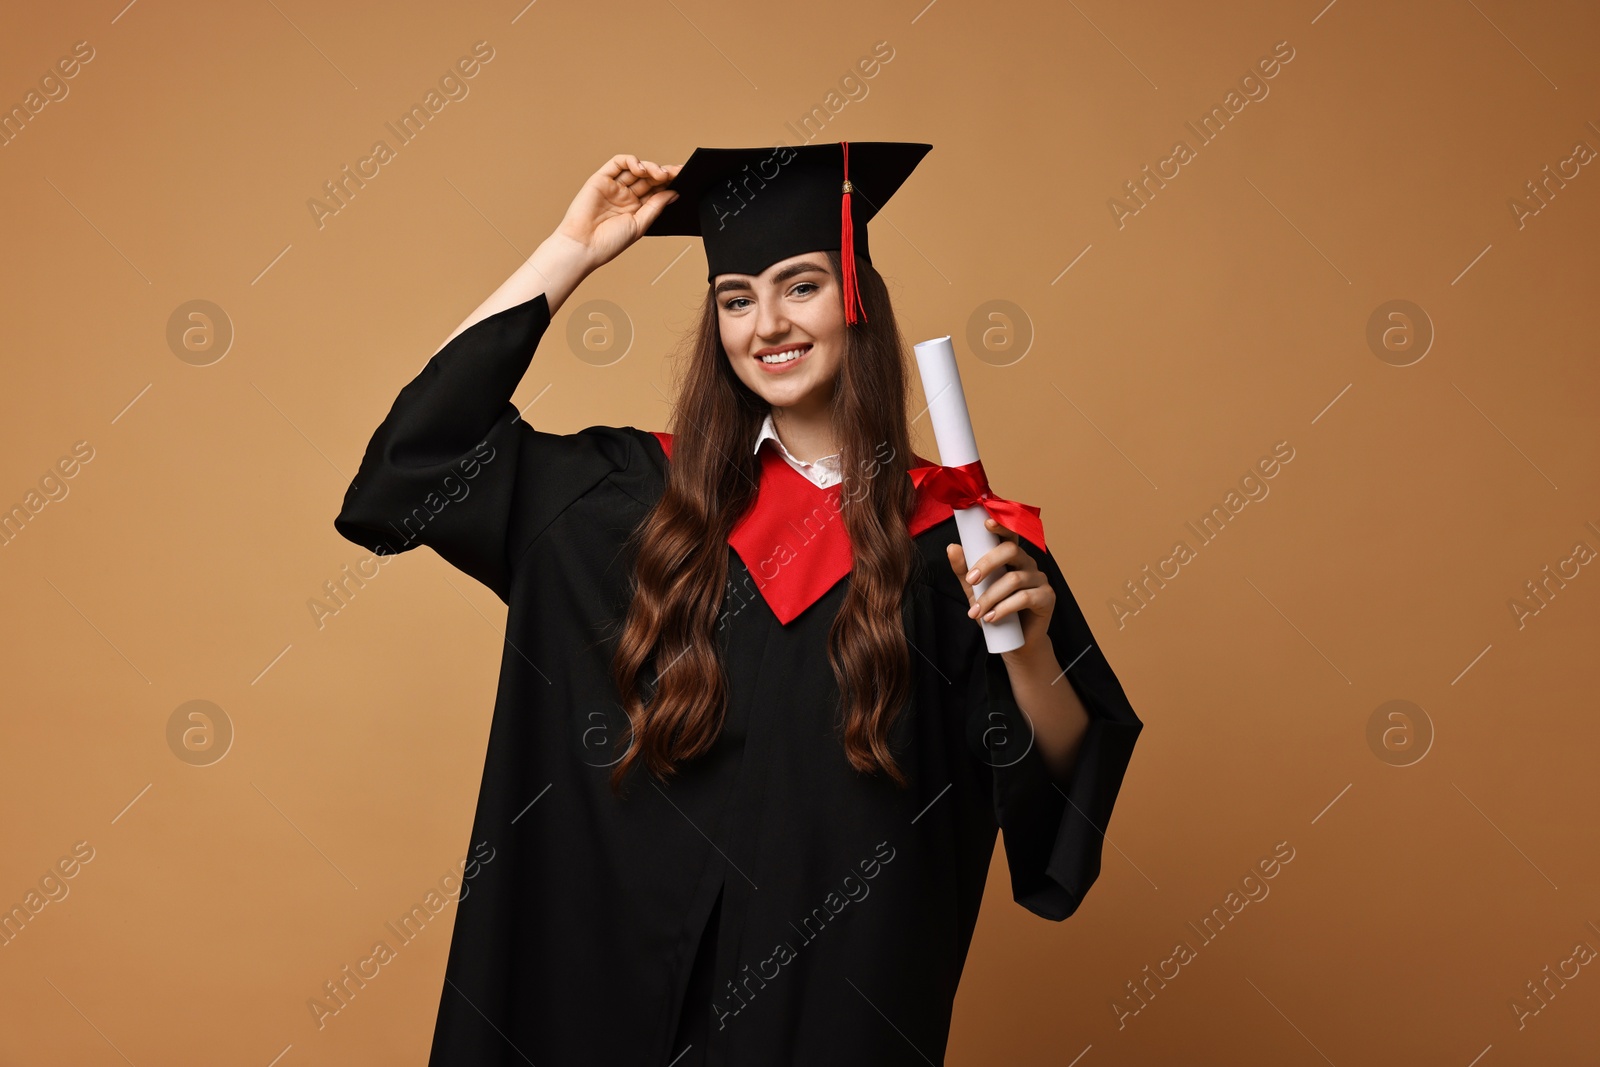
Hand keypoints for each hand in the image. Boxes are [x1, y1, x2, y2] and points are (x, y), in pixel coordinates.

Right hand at [554, 154, 680, 270]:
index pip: (655, 190)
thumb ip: (656, 206)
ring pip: (635, 168)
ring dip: (650, 167)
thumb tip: (674, 192)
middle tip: (675, 173)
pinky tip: (641, 169)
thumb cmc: (609, 242)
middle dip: (663, 173)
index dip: (669, 183)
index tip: (683, 178)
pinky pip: (618, 163)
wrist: (584, 246)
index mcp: (635, 208)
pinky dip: (631, 161)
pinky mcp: (601, 178)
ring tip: (660, 174)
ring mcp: (613, 186)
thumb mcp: (640, 225)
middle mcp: (625, 196)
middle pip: (648, 178)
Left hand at [946, 517, 1054, 658]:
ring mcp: (1040, 579)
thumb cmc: (996, 611)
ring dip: (990, 596)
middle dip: (987, 564)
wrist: (1016, 642)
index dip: (1000, 526)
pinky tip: (992, 618)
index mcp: (1012, 557)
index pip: (1009, 534)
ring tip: (976, 612)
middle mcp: (1027, 563)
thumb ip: (964, 570)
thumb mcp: (974, 591)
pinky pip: (1025, 597)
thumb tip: (952, 547)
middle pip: (1011, 551)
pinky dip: (1004, 608)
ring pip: (1014, 579)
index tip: (986, 523)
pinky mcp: (1047, 597)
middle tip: (971, 580)